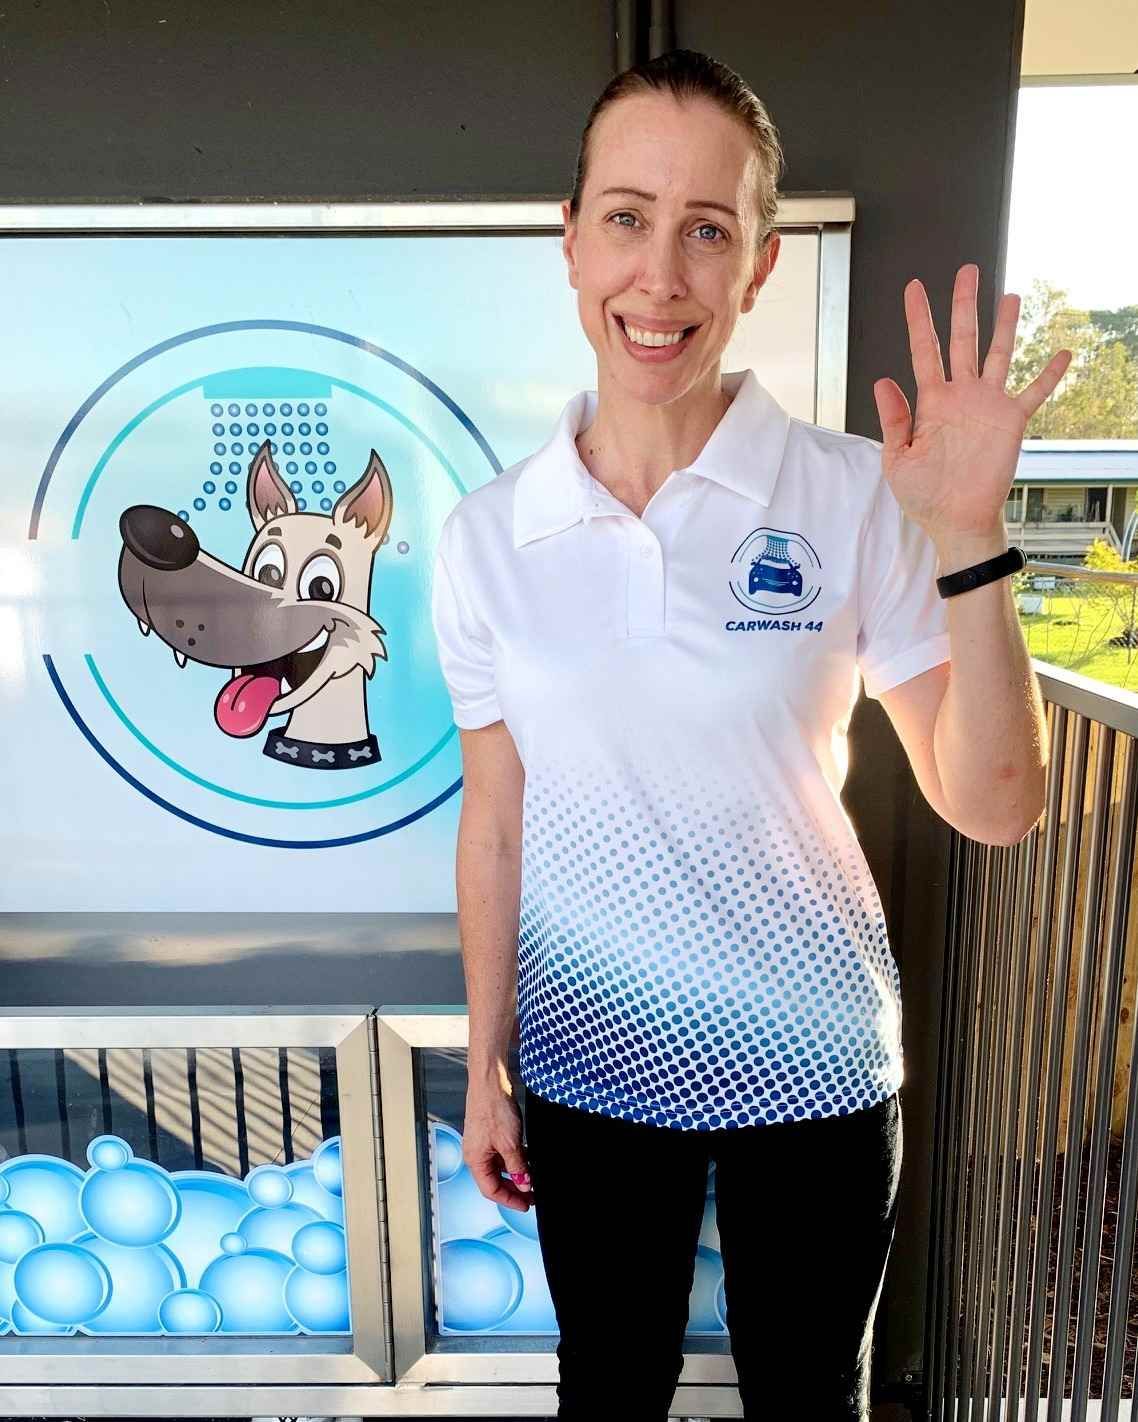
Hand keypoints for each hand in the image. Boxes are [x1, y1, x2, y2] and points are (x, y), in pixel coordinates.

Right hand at [462, 1081, 532, 1211]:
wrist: (490, 1080)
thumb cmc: (493, 1108)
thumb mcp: (510, 1143)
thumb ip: (517, 1166)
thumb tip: (524, 1184)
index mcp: (475, 1160)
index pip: (491, 1190)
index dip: (509, 1200)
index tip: (526, 1205)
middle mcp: (476, 1153)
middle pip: (494, 1180)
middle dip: (514, 1189)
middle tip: (532, 1195)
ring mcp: (482, 1142)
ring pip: (499, 1166)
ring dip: (515, 1173)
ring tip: (532, 1178)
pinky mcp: (490, 1132)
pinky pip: (501, 1152)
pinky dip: (514, 1158)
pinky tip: (527, 1158)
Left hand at [872, 263, 1072, 541]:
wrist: (955, 520)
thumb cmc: (923, 495)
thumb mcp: (897, 459)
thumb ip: (893, 419)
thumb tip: (882, 380)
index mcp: (930, 401)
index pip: (923, 350)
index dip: (919, 318)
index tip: (914, 288)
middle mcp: (961, 395)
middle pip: (962, 339)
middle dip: (963, 305)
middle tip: (966, 271)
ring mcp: (988, 406)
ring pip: (997, 354)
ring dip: (1004, 325)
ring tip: (1009, 295)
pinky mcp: (1012, 422)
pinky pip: (1034, 394)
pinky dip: (1049, 374)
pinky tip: (1062, 353)